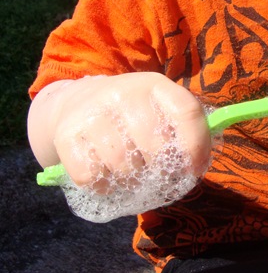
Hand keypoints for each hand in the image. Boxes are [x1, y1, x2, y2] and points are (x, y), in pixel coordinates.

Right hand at [49, 72, 211, 191]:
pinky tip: (106, 177)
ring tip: (131, 174)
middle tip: (156, 175)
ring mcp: (93, 111)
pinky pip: (91, 176)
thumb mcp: (159, 110)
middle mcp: (124, 92)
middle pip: (156, 145)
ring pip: (124, 165)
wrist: (75, 102)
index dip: (196, 145)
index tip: (194, 169)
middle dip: (161, 169)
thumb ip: (183, 130)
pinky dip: (103, 186)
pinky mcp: (67, 134)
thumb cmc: (132, 116)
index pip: (186, 111)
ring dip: (131, 180)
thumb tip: (196, 166)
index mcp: (155, 85)